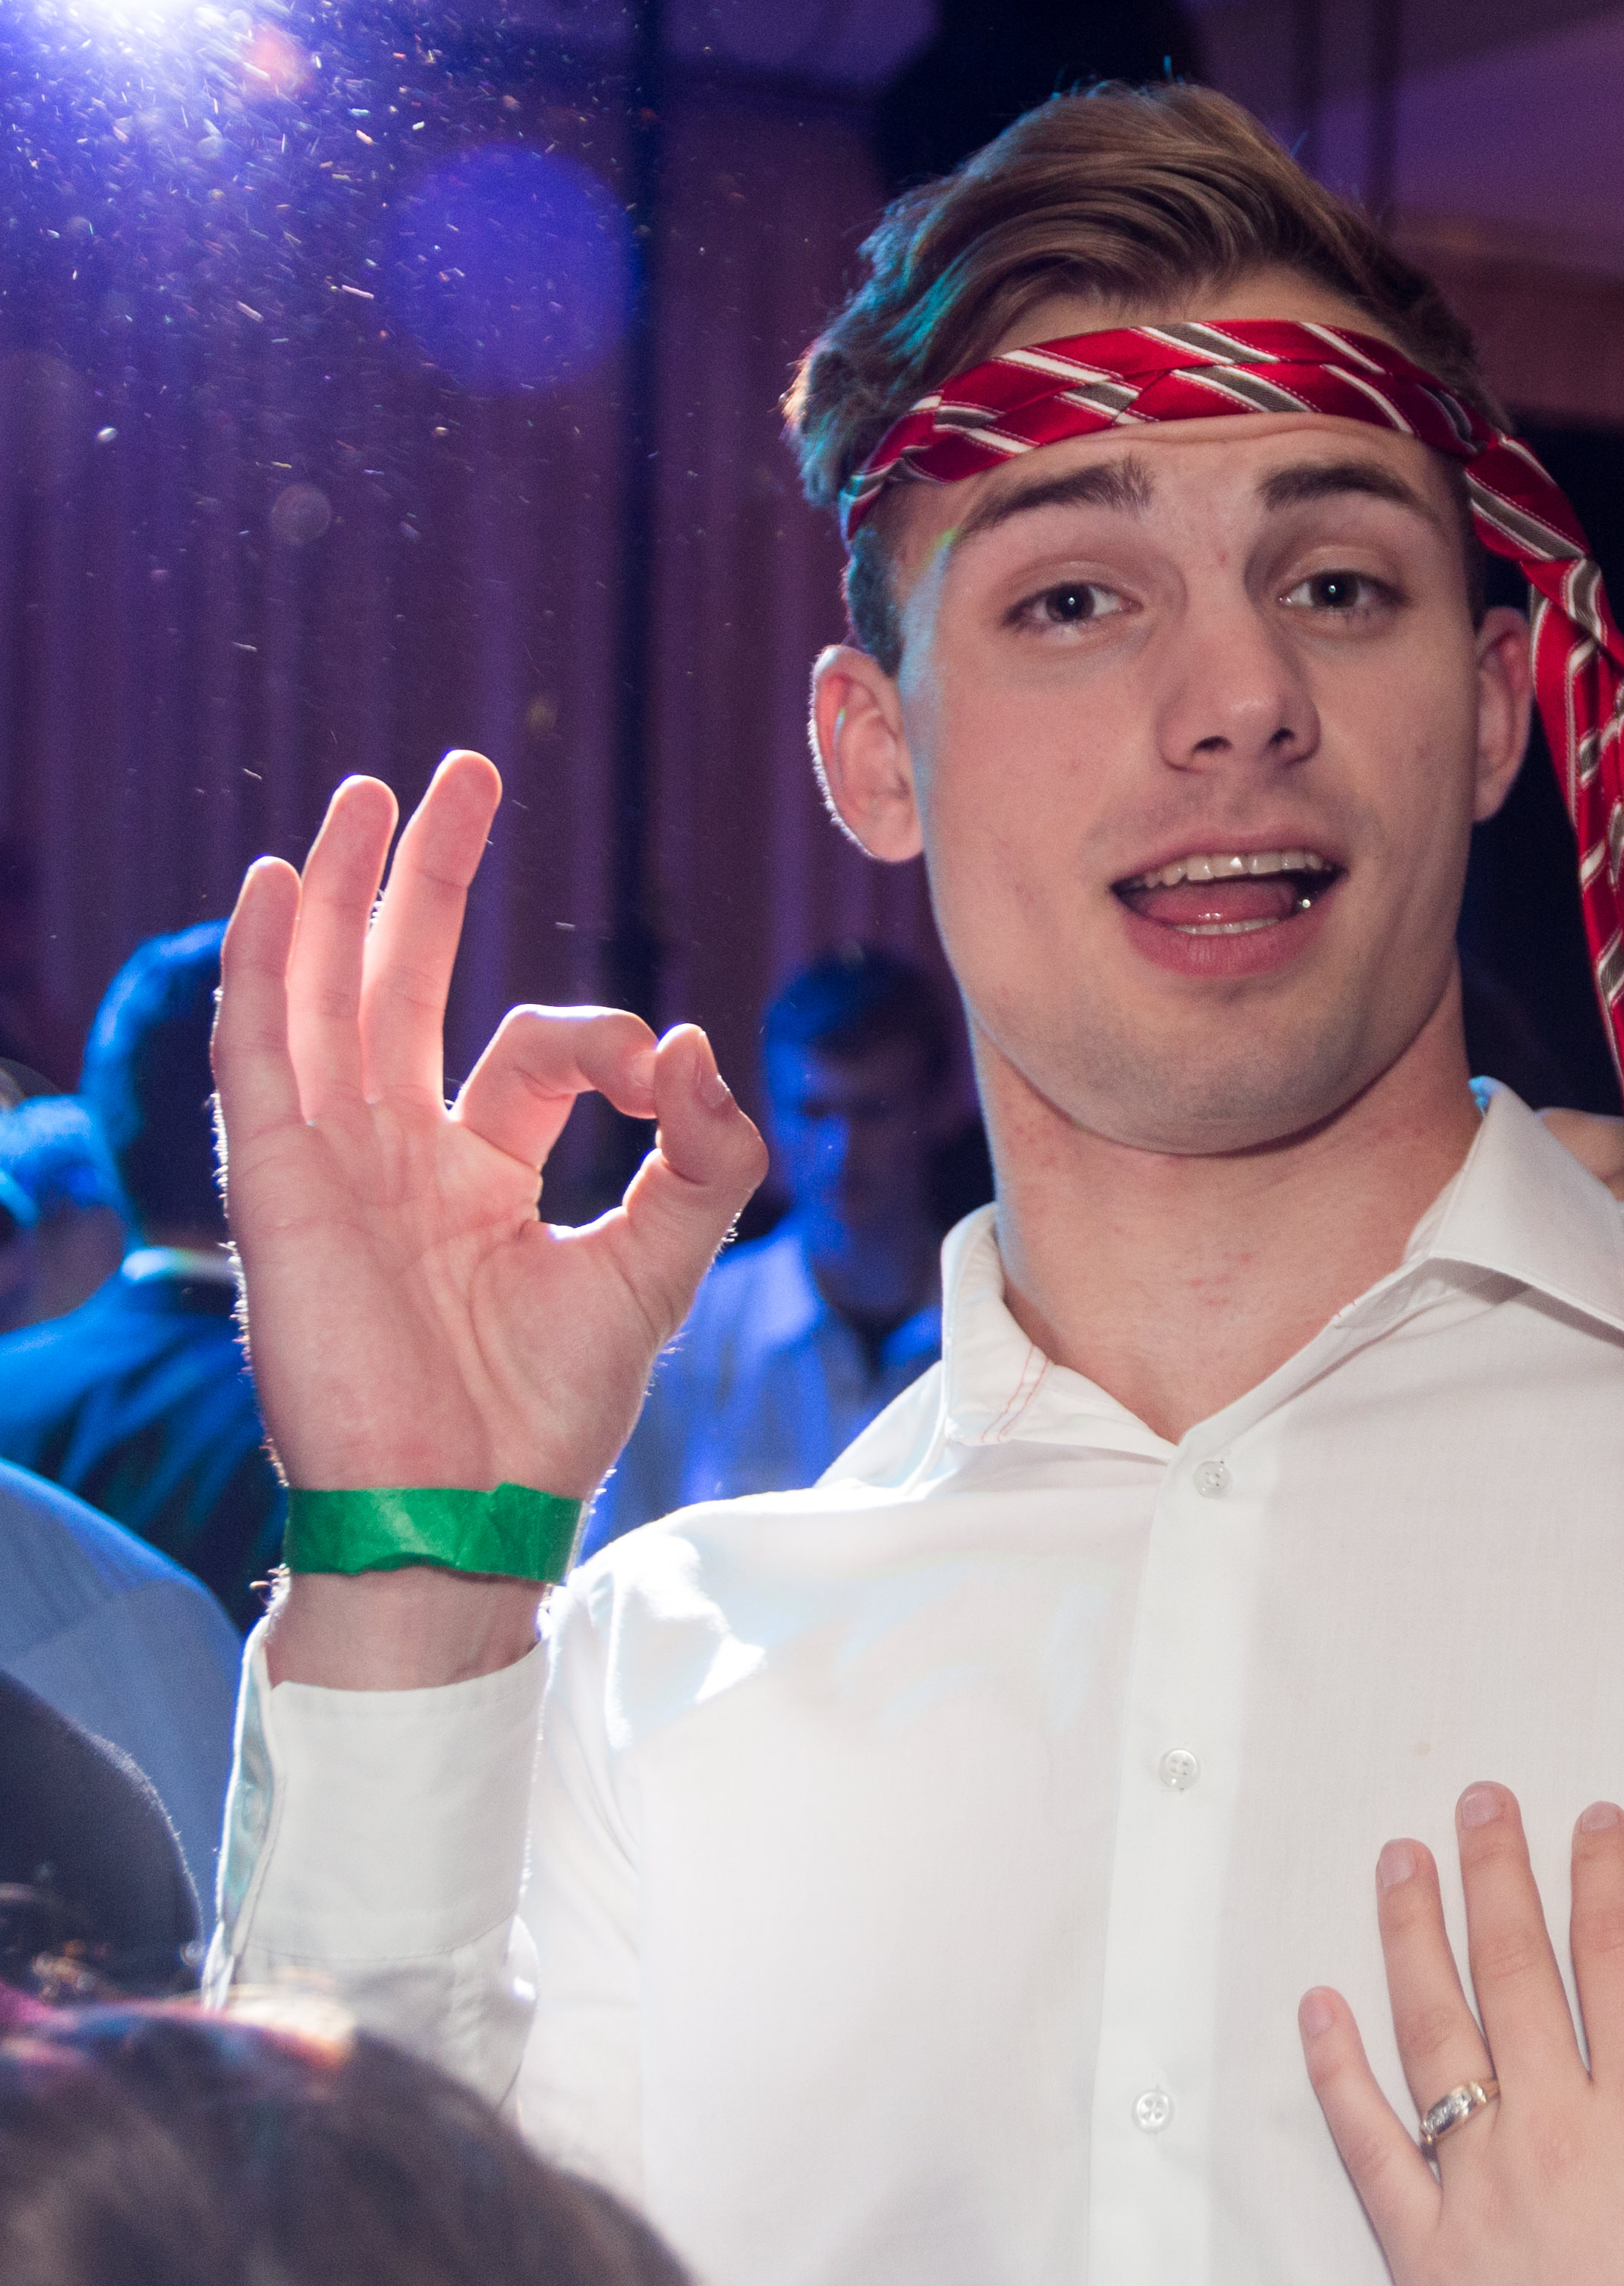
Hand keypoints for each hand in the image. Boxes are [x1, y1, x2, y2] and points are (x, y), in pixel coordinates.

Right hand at [214, 756, 766, 1677]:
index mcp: (479, 1169)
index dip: (606, 1039)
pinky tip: (277, 885)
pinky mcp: (280, 1187)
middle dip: (429, 876)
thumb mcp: (658, 1271)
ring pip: (324, 996)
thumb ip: (704, 1163)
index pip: (533, 1049)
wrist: (467, 1512)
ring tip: (365, 795)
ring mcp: (332, 1164)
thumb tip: (702, 1052)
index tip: (666, 1072)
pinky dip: (262, 969)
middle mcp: (398, 1152)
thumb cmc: (547, 1415)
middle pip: (404, 982)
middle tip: (463, 773)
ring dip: (341, 893)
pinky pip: (258, 1056)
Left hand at [1299, 1786, 1623, 2285]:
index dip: (1605, 1875)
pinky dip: (1333, 2068)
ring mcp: (1478, 2183)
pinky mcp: (1421, 2249)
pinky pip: (1365, 2143)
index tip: (1592, 1821)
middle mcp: (1553, 2128)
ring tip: (1399, 1860)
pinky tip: (1315, 2003)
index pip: (1617, 1955)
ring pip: (1430, 2026)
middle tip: (1479, 1801)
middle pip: (1514, 1965)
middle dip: (1497, 1869)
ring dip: (1410, 1931)